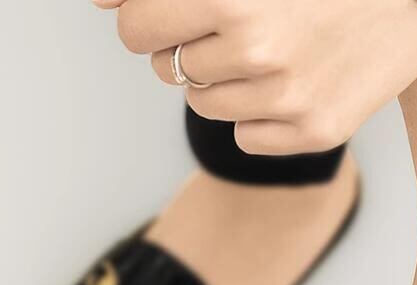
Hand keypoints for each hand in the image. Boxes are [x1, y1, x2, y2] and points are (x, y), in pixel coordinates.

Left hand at [93, 0, 416, 154]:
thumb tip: (99, 1)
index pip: (138, 28)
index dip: (146, 20)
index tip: (171, 14)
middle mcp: (260, 54)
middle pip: (171, 72)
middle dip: (187, 49)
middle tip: (234, 27)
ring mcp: (291, 101)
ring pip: (208, 107)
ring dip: (224, 82)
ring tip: (270, 52)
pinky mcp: (316, 132)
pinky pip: (247, 138)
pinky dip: (257, 115)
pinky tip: (291, 84)